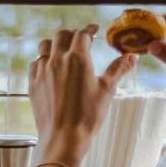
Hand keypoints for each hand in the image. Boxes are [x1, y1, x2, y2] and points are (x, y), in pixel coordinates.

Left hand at [29, 24, 135, 166]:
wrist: (63, 136)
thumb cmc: (88, 115)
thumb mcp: (107, 90)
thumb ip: (118, 69)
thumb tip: (132, 56)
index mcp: (77, 59)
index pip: (82, 34)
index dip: (89, 29)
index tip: (94, 29)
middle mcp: (57, 60)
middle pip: (61, 35)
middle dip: (72, 34)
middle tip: (81, 39)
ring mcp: (42, 70)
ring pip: (45, 46)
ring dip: (55, 44)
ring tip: (64, 50)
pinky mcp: (33, 82)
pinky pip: (35, 62)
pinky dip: (43, 59)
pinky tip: (50, 67)